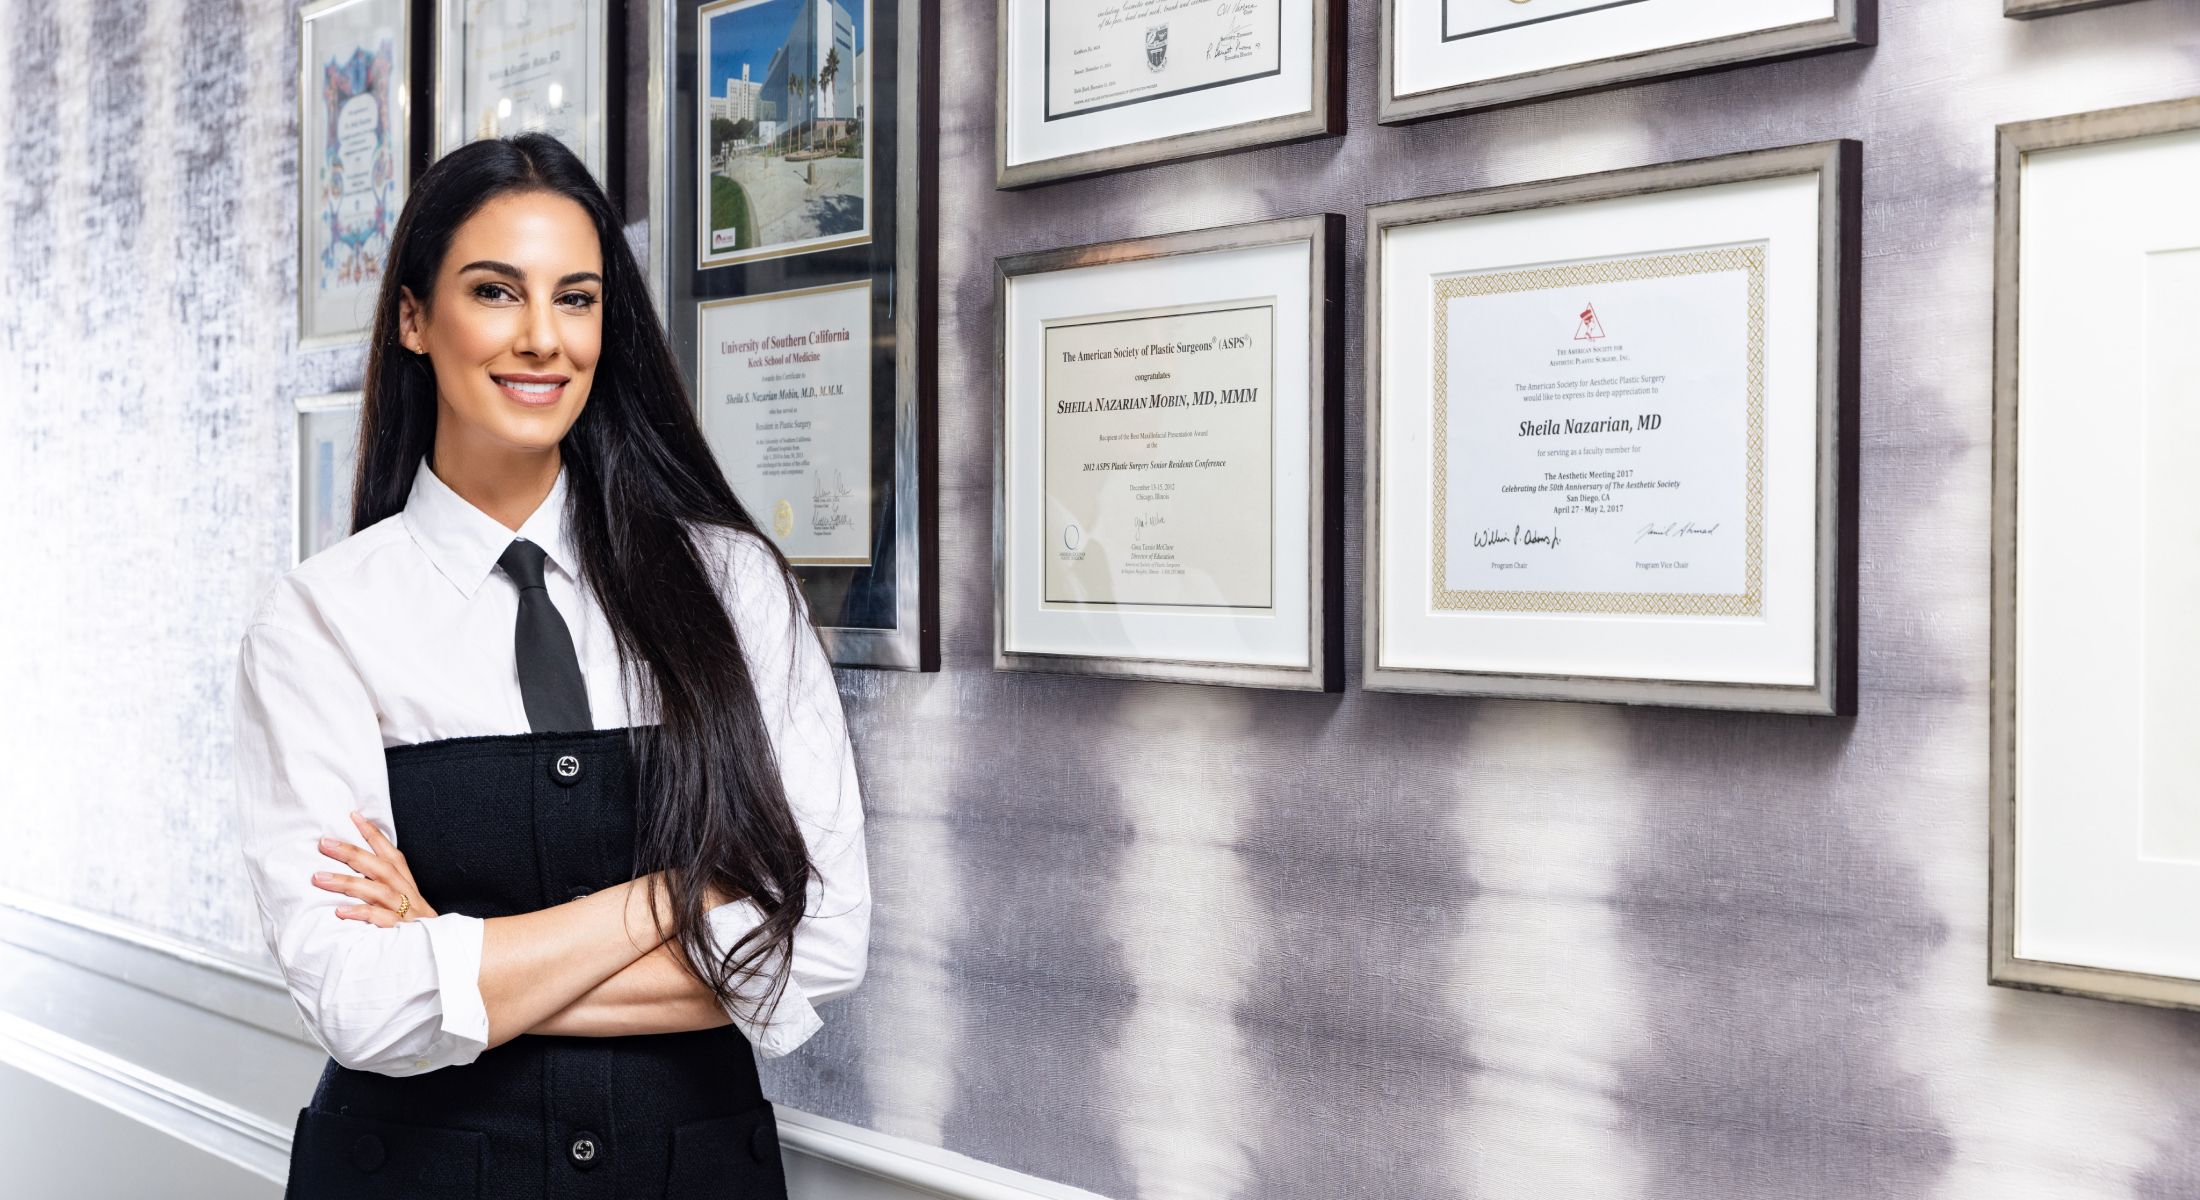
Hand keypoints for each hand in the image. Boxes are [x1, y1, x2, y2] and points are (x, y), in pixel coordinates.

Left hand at [313, 811, 439, 926]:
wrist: (445, 957)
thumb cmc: (417, 930)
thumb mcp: (408, 905)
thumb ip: (386, 890)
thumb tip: (356, 874)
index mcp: (408, 885)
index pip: (391, 854)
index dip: (374, 835)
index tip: (354, 816)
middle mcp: (407, 894)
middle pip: (380, 867)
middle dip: (351, 853)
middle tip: (324, 843)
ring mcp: (406, 913)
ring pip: (377, 891)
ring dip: (346, 882)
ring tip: (318, 877)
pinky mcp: (402, 933)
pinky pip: (381, 921)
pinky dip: (361, 914)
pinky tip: (339, 912)